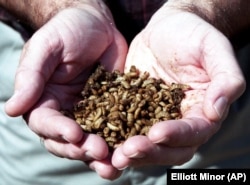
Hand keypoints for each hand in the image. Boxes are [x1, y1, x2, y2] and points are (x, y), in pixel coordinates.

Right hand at [5, 7, 126, 178]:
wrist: (97, 24)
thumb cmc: (67, 30)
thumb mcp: (47, 47)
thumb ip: (31, 76)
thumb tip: (12, 109)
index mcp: (45, 100)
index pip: (46, 123)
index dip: (58, 131)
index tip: (74, 134)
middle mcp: (66, 112)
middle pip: (69, 141)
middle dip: (82, 150)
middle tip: (99, 153)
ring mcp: (90, 113)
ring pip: (91, 142)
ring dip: (101, 156)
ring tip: (115, 165)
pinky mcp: (112, 110)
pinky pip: (115, 130)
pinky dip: (121, 142)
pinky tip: (131, 151)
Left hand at [111, 6, 245, 168]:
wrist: (166, 29)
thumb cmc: (193, 35)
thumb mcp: (214, 48)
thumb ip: (226, 78)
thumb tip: (217, 111)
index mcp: (202, 110)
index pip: (194, 132)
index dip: (177, 135)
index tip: (156, 133)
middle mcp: (179, 120)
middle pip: (169, 147)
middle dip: (150, 152)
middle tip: (128, 151)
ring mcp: (155, 117)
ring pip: (146, 144)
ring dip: (131, 152)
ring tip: (113, 154)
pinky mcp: (134, 110)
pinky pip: (125, 128)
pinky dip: (115, 137)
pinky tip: (100, 139)